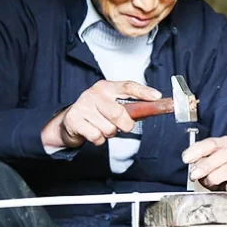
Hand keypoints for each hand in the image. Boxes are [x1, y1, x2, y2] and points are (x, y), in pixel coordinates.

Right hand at [41, 80, 161, 148]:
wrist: (69, 122)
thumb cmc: (97, 112)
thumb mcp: (112, 104)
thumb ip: (131, 107)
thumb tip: (154, 109)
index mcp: (107, 87)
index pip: (128, 86)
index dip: (143, 92)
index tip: (157, 97)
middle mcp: (95, 93)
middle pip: (119, 113)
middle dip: (126, 125)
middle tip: (124, 127)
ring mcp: (83, 106)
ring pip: (109, 128)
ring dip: (110, 133)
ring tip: (103, 127)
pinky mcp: (74, 120)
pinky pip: (97, 136)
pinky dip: (99, 140)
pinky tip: (93, 132)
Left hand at [181, 136, 226, 197]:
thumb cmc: (226, 170)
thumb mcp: (213, 162)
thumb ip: (203, 161)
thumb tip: (192, 165)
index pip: (213, 143)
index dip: (198, 150)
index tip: (186, 158)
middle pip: (224, 154)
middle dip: (206, 165)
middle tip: (194, 174)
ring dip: (216, 176)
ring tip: (208, 182)